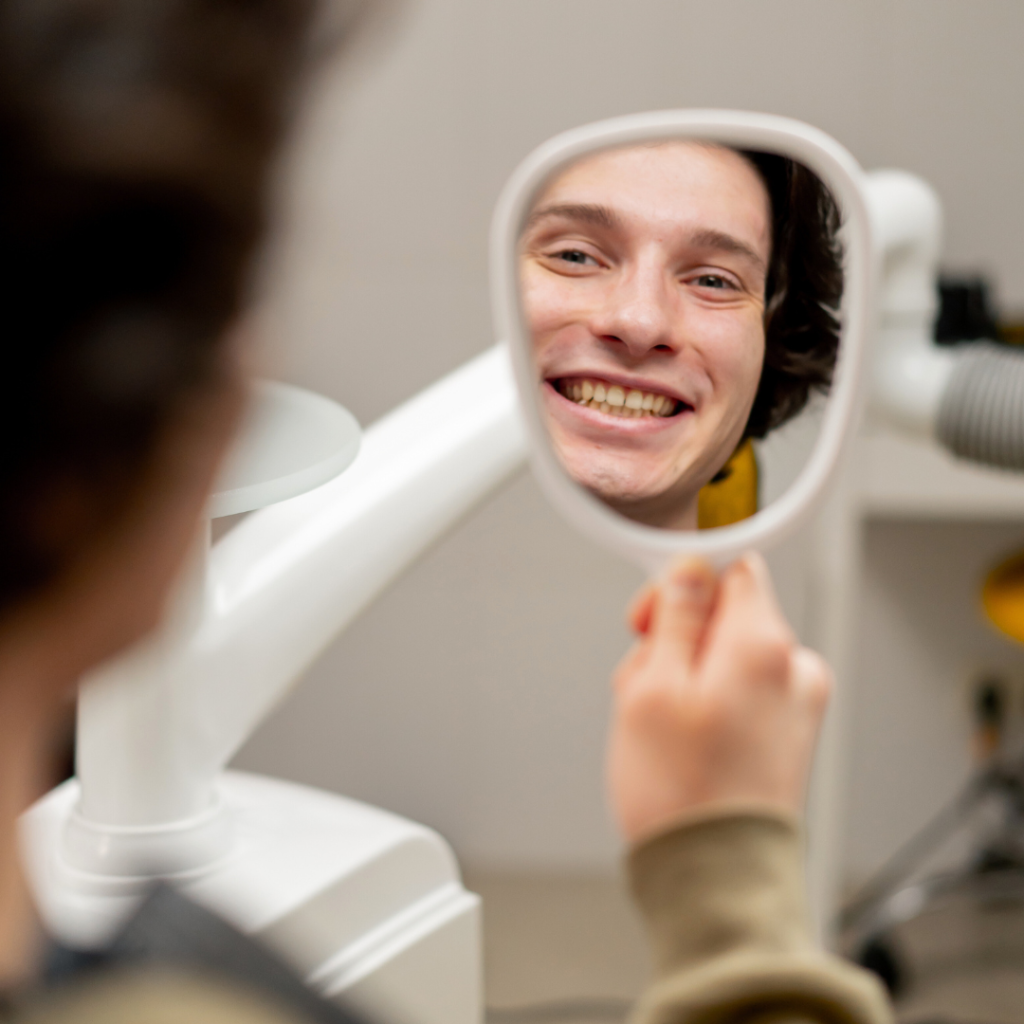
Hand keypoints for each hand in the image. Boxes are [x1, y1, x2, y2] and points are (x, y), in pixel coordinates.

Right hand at [608, 553, 831, 843]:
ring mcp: (795, 702)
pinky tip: (684, 742)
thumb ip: (675, 616)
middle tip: (646, 687)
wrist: (715, 877)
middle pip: (724, 614)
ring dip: (685, 676)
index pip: (730, 566)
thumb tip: (690, 569)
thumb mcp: (651, 688)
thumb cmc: (681, 794)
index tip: (652, 614)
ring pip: (724, 655)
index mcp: (762, 645)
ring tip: (663, 727)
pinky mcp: (788, 731)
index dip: (681, 583)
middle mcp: (792, 667)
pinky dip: (707, 704)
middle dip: (676, 639)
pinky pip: (740, 691)